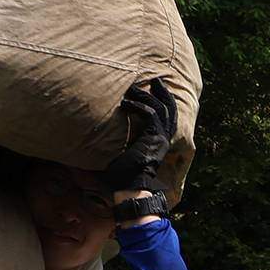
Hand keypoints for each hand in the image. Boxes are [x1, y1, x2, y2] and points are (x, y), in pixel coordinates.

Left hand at [100, 78, 178, 194]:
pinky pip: (150, 114)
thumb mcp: (123, 155)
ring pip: (161, 108)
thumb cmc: (123, 177)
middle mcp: (163, 139)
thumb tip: (99, 140)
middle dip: (164, 93)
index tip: (154, 93)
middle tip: (156, 81)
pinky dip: (138, 106)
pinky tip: (125, 103)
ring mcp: (160, 138)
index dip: (164, 104)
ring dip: (147, 95)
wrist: (130, 188)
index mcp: (159, 143)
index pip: (168, 119)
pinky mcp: (153, 137)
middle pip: (170, 110)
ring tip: (134, 87)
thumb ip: (122, 144)